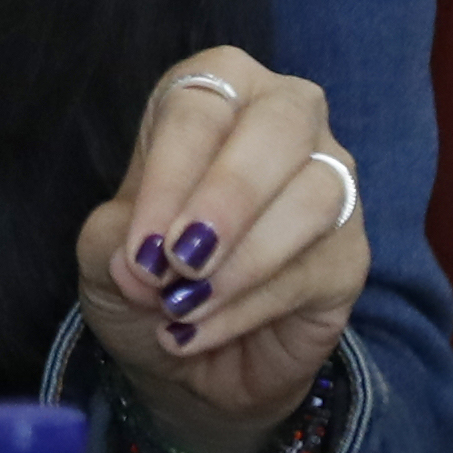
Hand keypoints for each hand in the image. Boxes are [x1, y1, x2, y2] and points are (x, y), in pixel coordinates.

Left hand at [73, 46, 370, 452]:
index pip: (198, 108)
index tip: (141, 248)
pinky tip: (201, 330)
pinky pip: (315, 267)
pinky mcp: (349, 253)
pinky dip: (250, 306)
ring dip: (242, 260)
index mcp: (214, 93)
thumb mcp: (103, 255)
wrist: (191, 359)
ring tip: (182, 305)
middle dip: (228, 195)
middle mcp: (283, 121)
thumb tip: (140, 257)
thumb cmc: (147, 280)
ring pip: (313, 196)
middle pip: (280, 124)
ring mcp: (330, 184)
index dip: (168, 175)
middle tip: (181, 260)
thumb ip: (113, 241)